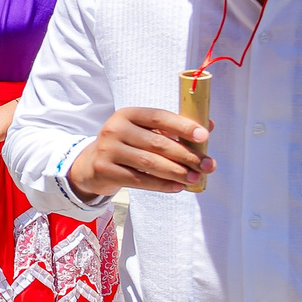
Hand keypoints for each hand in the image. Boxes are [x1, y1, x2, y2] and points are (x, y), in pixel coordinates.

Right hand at [68, 107, 211, 197]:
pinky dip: (162, 185)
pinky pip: (140, 180)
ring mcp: (108, 150)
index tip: (204, 136)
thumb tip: (209, 126)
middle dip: (186, 155)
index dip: (183, 126)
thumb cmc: (127, 145)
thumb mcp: (143, 131)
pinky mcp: (105, 171)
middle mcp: (115, 129)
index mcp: (128, 114)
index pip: (159, 117)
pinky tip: (177, 187)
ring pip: (150, 163)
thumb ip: (172, 128)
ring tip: (195, 178)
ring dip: (177, 172)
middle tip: (207, 165)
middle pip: (157, 143)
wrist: (92, 164)